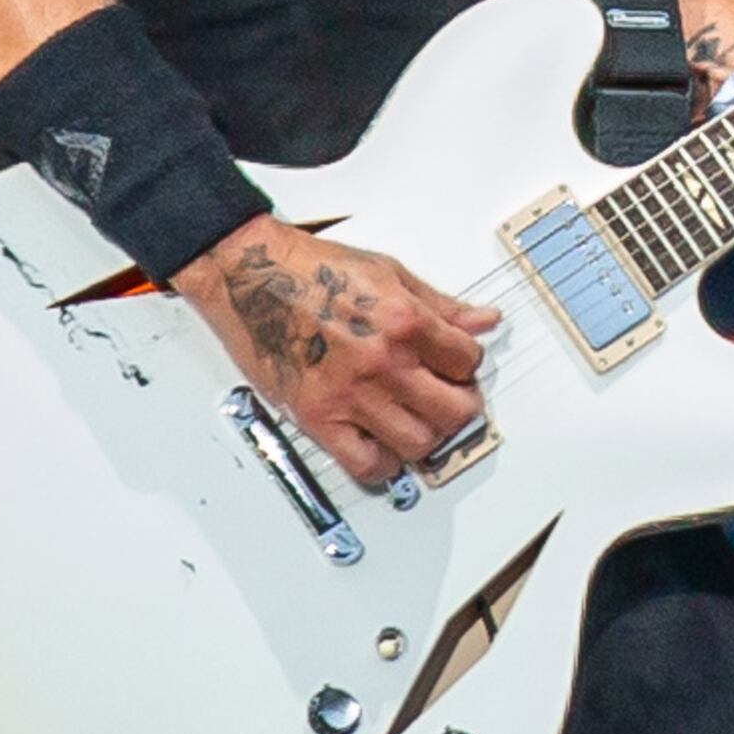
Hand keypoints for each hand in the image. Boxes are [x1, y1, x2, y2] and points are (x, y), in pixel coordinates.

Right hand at [174, 216, 501, 486]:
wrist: (251, 274)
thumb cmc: (310, 269)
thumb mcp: (389, 272)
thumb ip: (441, 305)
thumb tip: (482, 321)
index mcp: (405, 320)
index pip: (468, 361)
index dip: (469, 364)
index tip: (459, 365)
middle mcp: (383, 361)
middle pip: (455, 411)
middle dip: (461, 406)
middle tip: (450, 398)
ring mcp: (350, 394)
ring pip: (419, 443)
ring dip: (427, 436)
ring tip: (418, 419)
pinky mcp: (317, 417)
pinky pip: (365, 465)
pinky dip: (383, 465)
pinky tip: (383, 446)